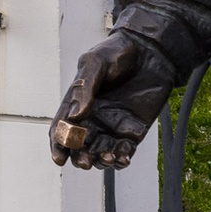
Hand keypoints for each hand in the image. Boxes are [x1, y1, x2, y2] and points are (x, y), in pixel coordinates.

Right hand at [51, 31, 176, 169]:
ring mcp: (112, 125)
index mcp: (77, 102)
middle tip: (85, 161)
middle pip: (79, 146)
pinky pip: (123, 151)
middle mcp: (92, 118)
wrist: (151, 50)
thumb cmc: (118, 52)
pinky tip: (122, 159)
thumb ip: (84, 88)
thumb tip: (75, 115)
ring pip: (100, 153)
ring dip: (100, 161)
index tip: (60, 158)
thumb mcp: (96, 63)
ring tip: (106, 157)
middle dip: (80, 157)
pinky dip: (121, 159)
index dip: (59, 145)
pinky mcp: (132, 130)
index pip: (62, 128)